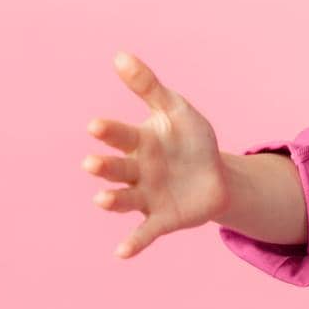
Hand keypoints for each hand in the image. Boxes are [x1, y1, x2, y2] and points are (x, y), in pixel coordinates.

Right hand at [81, 51, 231, 258]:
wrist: (218, 176)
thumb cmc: (191, 141)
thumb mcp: (176, 111)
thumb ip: (149, 86)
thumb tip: (120, 55)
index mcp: (139, 143)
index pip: (120, 135)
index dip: (109, 132)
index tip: (95, 126)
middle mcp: (136, 171)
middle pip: (117, 169)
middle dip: (104, 167)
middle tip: (91, 164)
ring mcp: (146, 197)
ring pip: (123, 199)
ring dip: (111, 201)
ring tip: (101, 200)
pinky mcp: (161, 219)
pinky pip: (145, 232)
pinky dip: (133, 243)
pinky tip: (121, 254)